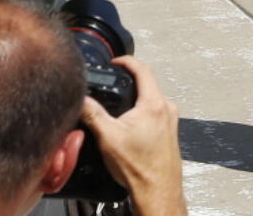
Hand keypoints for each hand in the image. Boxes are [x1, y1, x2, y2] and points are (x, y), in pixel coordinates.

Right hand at [81, 56, 185, 215]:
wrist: (157, 192)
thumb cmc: (139, 169)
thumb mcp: (108, 136)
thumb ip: (93, 113)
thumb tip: (81, 99)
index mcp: (154, 104)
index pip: (143, 68)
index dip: (126, 61)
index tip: (115, 62)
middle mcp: (167, 109)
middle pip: (149, 82)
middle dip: (130, 79)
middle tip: (114, 79)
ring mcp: (171, 121)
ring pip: (153, 98)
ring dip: (137, 96)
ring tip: (120, 102)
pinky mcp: (170, 132)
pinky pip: (156, 111)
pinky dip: (143, 110)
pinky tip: (131, 123)